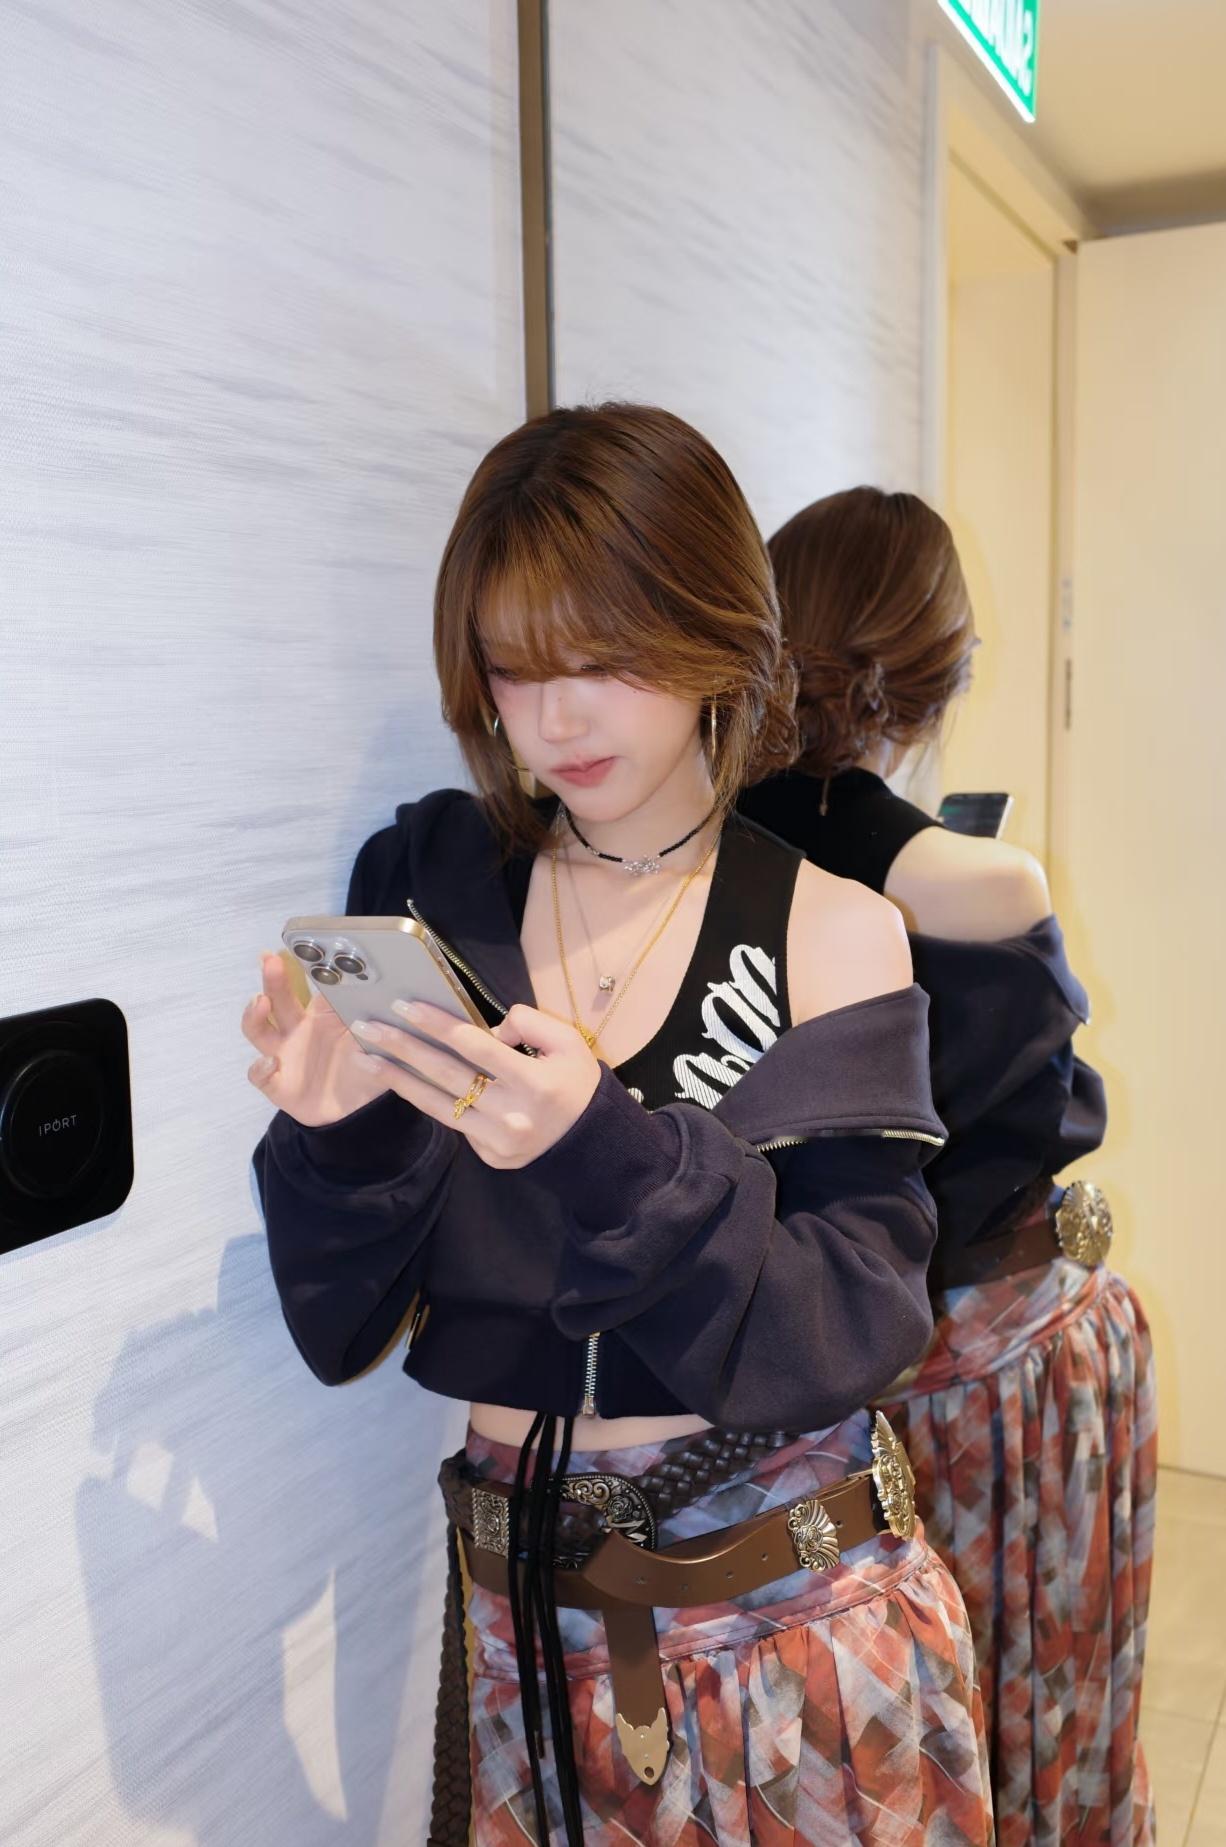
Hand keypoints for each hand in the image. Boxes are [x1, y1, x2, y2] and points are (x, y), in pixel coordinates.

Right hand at [242, 954, 391, 1126]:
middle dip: (273, 978)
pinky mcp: (277, 1083)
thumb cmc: (366, 1070)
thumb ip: (385, 1021)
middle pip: (279, 999)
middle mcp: (298, 1030)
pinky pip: (261, 1074)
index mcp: (323, 1015)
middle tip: (269, 959)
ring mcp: (284, 1055)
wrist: (357, 1114)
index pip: (308, 986)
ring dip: (254, 1015)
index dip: (300, 965)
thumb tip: (403, 995)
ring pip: (259, 1030)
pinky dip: (261, 1069)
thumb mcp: (380, 1043)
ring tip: (260, 1002)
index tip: (294, 946)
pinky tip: (270, 1064)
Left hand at [352, 1002, 600, 1169]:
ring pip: (439, 1105)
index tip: (406, 1006)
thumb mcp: (569, 1043)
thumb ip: (530, 1023)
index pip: (476, 1047)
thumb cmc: (577, 1082)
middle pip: (448, 1075)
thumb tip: (488, 1029)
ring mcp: (499, 1142)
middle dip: (405, 1048)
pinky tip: (405, 1082)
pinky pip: (455, 1124)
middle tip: (369, 1027)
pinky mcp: (491, 1157)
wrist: (592, 1140)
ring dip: (400, 1080)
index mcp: (535, 1082)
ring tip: (368, 1059)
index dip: (438, 1025)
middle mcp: (513, 1116)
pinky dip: (428, 1101)